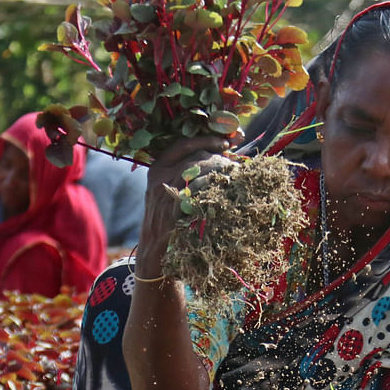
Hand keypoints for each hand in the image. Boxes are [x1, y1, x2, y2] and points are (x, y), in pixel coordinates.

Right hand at [136, 136, 233, 278]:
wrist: (154, 248)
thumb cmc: (168, 217)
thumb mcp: (171, 189)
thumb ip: (189, 171)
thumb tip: (221, 152)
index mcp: (158, 167)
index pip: (183, 144)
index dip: (206, 140)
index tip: (226, 142)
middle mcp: (159, 177)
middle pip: (194, 158)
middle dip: (218, 158)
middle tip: (235, 163)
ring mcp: (164, 194)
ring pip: (197, 175)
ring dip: (218, 174)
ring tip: (234, 176)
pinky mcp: (171, 211)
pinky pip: (196, 195)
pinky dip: (212, 191)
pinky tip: (224, 193)